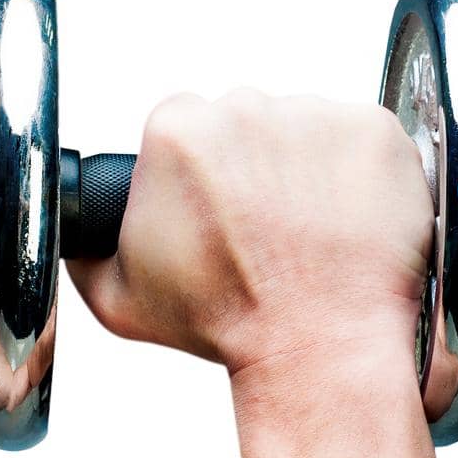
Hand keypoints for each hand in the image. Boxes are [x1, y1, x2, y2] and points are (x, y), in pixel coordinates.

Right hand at [65, 90, 432, 379]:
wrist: (317, 348)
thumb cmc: (228, 325)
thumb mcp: (120, 302)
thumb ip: (86, 253)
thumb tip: (82, 232)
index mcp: (176, 132)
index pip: (183, 130)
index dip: (199, 178)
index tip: (215, 213)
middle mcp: (246, 109)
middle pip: (246, 124)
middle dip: (253, 169)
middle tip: (266, 231)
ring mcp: (316, 116)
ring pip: (306, 130)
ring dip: (307, 172)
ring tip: (309, 235)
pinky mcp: (374, 131)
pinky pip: (362, 140)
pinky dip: (359, 177)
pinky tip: (345, 224)